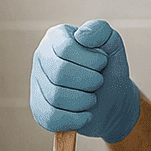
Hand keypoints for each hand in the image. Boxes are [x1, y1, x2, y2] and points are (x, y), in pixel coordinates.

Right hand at [30, 19, 140, 141]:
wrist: (111, 102)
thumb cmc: (109, 71)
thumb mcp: (113, 47)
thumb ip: (101, 31)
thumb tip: (81, 36)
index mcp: (56, 37)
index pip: (67, 48)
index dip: (92, 60)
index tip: (102, 63)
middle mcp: (41, 56)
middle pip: (60, 73)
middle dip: (89, 81)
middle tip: (98, 82)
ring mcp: (36, 83)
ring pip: (56, 97)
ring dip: (84, 101)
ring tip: (91, 97)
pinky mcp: (38, 108)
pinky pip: (51, 118)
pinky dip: (76, 119)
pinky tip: (85, 115)